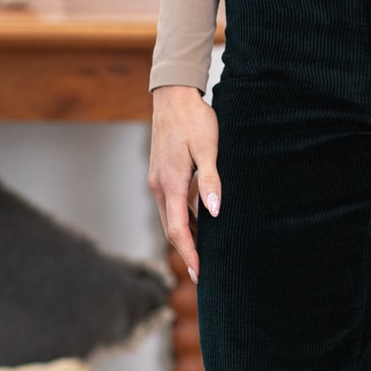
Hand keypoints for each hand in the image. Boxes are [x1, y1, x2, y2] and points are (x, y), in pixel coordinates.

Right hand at [148, 85, 220, 284]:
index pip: (178, 229)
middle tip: (203, 273)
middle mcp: (159, 186)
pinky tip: (200, 225)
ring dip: (185, 237)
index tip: (199, 273)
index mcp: (170, 183)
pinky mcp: (161, 175)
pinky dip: (183, 220)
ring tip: (204, 254)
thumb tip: (213, 210)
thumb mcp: (208, 148)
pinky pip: (171, 206)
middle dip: (186, 252)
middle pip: (171, 229)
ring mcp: (157, 181)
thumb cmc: (194, 120)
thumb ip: (210, 180)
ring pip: (170, 218)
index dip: (189, 253)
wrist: (173, 97)